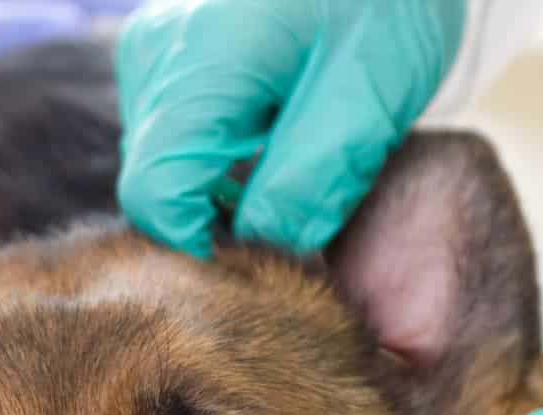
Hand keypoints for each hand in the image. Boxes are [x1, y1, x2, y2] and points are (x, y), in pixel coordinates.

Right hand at [116, 0, 465, 257]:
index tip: (266, 261)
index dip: (202, 247)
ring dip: (226, 185)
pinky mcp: (167, 58)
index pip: (155, 195)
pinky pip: (179, 136)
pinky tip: (279, 136)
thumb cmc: (388, 6)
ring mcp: (154, 52)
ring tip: (299, 156)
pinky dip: (225, 156)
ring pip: (166, 165)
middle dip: (221, 215)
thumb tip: (261, 246)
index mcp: (198, 58)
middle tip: (304, 200)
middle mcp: (155, 53)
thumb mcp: (366, 103)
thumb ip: (308, 185)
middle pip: (156, 184)